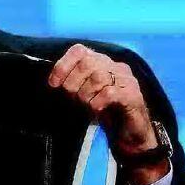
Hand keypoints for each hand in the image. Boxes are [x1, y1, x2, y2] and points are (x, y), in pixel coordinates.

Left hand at [47, 44, 169, 184]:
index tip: (53, 84)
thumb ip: (71, 84)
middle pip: (88, 63)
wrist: (129, 133)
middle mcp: (115, 66)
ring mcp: (126, 80)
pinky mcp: (133, 95)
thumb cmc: (104, 111)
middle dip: (73, 82)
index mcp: (101, 62)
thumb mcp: (83, 95)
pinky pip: (110, 93)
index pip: (79, 51)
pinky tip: (96, 109)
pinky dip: (97, 102)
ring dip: (85, 94)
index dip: (62, 65)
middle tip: (72, 98)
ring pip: (99, 77)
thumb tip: (52, 83)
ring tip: (86, 105)